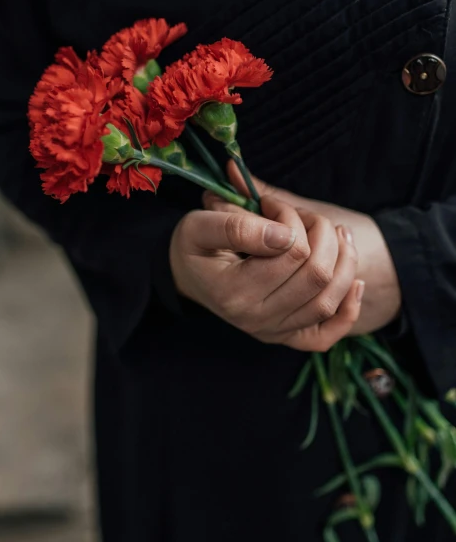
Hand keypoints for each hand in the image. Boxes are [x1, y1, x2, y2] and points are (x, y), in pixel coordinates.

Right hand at [170, 194, 363, 351]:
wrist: (187, 277)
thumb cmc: (194, 247)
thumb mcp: (199, 226)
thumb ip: (235, 225)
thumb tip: (284, 233)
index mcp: (234, 293)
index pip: (291, 252)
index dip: (291, 218)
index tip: (272, 204)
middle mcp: (256, 320)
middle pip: (317, 274)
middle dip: (321, 233)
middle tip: (304, 215)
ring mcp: (275, 332)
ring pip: (330, 299)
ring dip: (344, 260)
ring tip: (335, 232)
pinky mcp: (288, 337)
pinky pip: (329, 333)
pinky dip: (349, 308)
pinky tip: (354, 281)